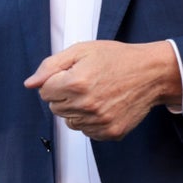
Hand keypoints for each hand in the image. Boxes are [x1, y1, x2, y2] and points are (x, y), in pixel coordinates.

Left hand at [25, 40, 180, 140]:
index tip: (72, 74)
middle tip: (85, 82)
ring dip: (76, 109)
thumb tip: (30, 84)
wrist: (151, 73)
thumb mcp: (81, 51)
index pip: (44, 92)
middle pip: (55, 108)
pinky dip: (90, 121)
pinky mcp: (111, 132)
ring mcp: (100, 121)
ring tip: (95, 94)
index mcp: (76, 83)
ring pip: (69, 121)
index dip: (56, 81)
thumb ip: (51, 66)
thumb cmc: (117, 58)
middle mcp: (87, 105)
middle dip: (64, 95)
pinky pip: (86, 131)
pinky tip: (103, 105)